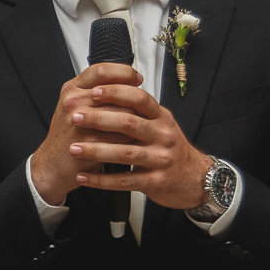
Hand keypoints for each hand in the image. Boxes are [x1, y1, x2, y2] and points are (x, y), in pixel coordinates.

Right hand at [29, 63, 143, 205]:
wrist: (52, 165)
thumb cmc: (68, 136)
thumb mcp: (75, 107)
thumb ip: (95, 93)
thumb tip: (127, 83)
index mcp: (71, 89)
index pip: (102, 70)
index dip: (124, 72)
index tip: (137, 78)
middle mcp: (73, 101)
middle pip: (116, 92)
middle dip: (135, 100)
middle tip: (145, 106)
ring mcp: (80, 121)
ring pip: (122, 114)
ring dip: (137, 121)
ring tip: (141, 126)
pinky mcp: (89, 142)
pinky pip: (121, 136)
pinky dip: (131, 139)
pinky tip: (134, 141)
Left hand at [65, 80, 211, 210]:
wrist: (195, 179)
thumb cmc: (170, 148)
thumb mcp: (161, 124)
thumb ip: (139, 110)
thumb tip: (108, 87)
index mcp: (161, 117)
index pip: (139, 98)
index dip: (116, 93)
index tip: (93, 91)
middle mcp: (162, 135)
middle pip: (128, 123)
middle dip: (98, 119)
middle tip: (75, 117)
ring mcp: (160, 159)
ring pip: (124, 153)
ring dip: (96, 150)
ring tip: (74, 148)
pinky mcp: (155, 181)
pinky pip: (124, 181)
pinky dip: (101, 180)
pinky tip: (83, 176)